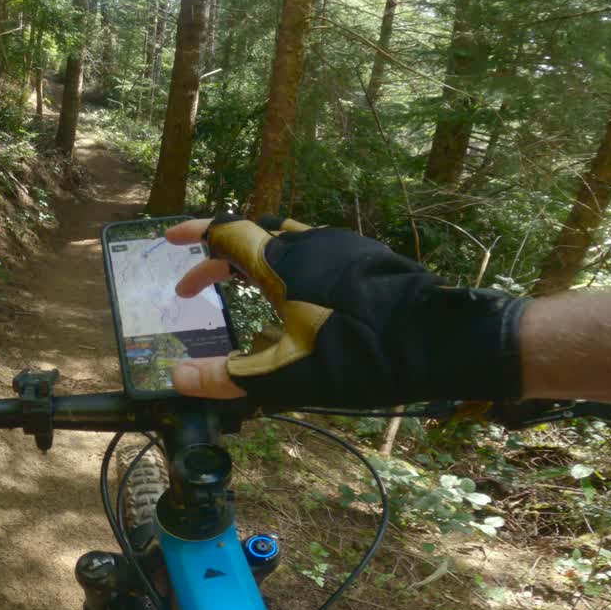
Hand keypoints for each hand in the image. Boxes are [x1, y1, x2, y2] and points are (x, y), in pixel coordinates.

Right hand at [166, 215, 529, 408]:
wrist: (440, 341)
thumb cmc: (360, 356)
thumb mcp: (288, 375)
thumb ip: (230, 377)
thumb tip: (177, 376)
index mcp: (282, 261)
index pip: (226, 232)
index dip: (194, 235)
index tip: (170, 240)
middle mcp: (308, 241)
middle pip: (252, 237)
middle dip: (218, 258)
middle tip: (197, 286)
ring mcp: (341, 245)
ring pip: (285, 242)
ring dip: (255, 261)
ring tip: (242, 289)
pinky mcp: (366, 257)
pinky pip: (313, 252)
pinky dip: (288, 268)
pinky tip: (297, 300)